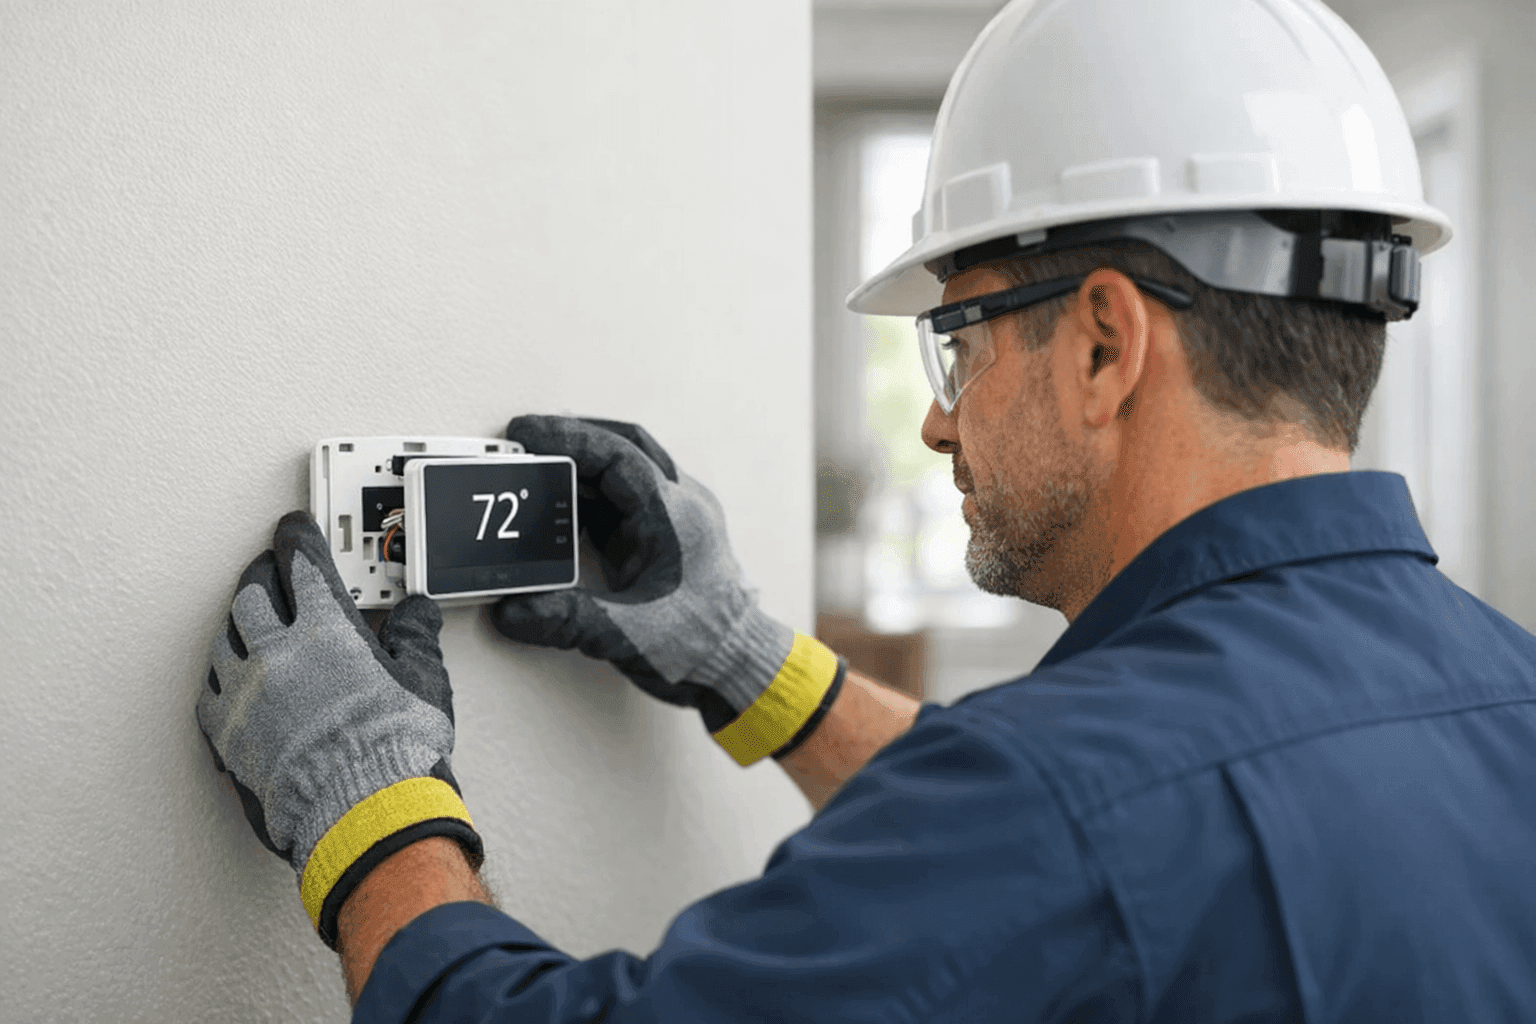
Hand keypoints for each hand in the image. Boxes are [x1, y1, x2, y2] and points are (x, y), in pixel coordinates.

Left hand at [196, 511, 480, 948]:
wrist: (364, 812)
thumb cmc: (396, 750)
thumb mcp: (425, 682)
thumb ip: (416, 638)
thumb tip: (417, 613)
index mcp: (327, 629)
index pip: (302, 563)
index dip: (298, 538)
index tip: (294, 529)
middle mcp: (278, 652)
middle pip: (252, 592)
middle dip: (262, 574)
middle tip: (271, 568)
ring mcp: (246, 693)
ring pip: (224, 637)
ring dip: (239, 622)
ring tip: (250, 620)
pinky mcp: (227, 735)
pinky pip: (209, 690)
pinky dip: (221, 674)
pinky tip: (230, 676)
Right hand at [492, 416, 844, 765]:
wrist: (738, 667)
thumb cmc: (703, 646)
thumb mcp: (629, 636)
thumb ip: (567, 621)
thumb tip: (514, 610)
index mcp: (675, 517)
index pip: (618, 456)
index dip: (569, 437)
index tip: (526, 432)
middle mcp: (680, 507)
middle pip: (624, 446)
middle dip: (574, 437)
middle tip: (525, 438)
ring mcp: (675, 519)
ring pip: (625, 470)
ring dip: (581, 464)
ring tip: (534, 466)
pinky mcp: (665, 538)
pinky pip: (624, 498)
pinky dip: (589, 493)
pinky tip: (558, 504)